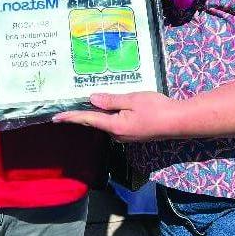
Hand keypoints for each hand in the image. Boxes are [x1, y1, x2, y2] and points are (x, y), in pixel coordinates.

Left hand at [53, 91, 184, 141]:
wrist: (179, 122)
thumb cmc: (157, 108)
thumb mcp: (133, 99)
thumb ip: (111, 100)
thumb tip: (92, 99)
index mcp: (115, 126)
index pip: (88, 120)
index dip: (71, 117)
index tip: (55, 118)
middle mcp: (118, 135)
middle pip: (97, 122)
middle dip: (85, 114)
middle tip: (70, 105)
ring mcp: (126, 136)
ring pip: (107, 123)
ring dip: (100, 114)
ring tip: (92, 102)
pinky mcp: (133, 134)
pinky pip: (116, 124)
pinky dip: (110, 116)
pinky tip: (113, 107)